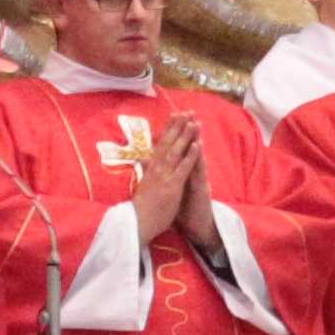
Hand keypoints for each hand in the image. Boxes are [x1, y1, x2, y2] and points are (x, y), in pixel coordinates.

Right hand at [132, 122, 206, 248]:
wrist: (137, 223)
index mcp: (150, 168)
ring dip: (186, 135)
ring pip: (176, 150)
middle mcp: (156, 168)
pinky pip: (183, 167)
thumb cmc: (141, 208)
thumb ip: (144, 171)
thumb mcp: (142, 185)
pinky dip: (191, 155)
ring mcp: (164, 176)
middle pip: (168, 142)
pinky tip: (197, 144)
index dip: (169, 129)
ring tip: (194, 121)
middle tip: (187, 111)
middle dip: (178, 126)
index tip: (175, 115)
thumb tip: (141, 159)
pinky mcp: (172, 186)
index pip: (160, 143)